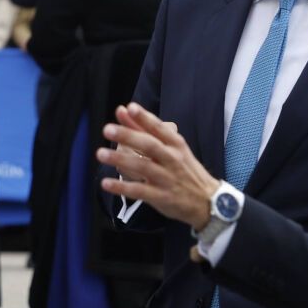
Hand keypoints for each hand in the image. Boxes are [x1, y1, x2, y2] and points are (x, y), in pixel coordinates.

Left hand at [96, 102, 219, 227]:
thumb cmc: (186, 169)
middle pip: (149, 145)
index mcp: (176, 144)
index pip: (159, 128)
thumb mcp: (174, 148)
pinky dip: (122, 188)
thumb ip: (146, 129)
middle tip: (108, 129)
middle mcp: (172, 159)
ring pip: (142, 166)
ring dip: (120, 160)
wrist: (207, 200)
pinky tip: (105, 183)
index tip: (130, 107)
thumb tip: (125, 109)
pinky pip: (139, 191)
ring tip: (100, 154)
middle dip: (128, 136)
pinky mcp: (160, 197)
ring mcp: (166, 178)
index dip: (144, 118)